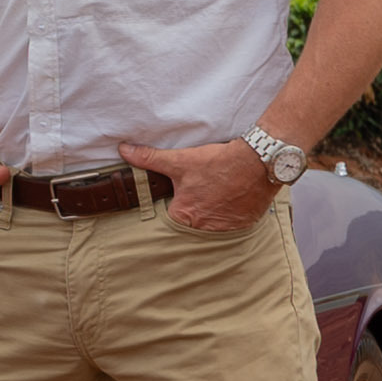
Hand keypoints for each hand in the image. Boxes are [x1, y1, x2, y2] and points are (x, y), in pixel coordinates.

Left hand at [145, 138, 279, 233]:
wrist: (257, 162)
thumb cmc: (217, 163)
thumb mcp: (180, 160)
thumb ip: (149, 159)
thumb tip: (124, 151)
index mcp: (184, 216)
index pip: (170, 217)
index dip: (174, 204)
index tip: (181, 195)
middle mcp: (204, 228)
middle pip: (192, 222)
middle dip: (195, 209)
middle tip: (202, 193)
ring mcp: (226, 229)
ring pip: (213, 224)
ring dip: (213, 213)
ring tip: (217, 194)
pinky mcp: (244, 225)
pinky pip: (232, 225)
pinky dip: (230, 214)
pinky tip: (232, 200)